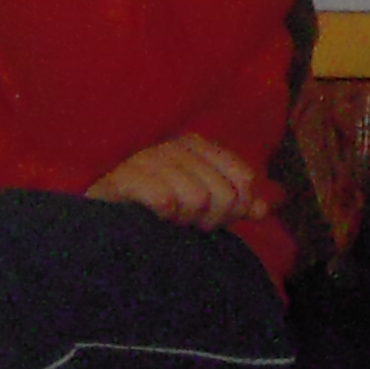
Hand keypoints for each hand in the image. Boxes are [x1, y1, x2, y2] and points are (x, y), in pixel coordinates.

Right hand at [89, 132, 278, 230]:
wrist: (99, 220)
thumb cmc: (156, 210)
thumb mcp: (203, 205)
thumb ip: (237, 202)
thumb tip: (270, 205)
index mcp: (197, 145)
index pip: (244, 180)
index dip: (235, 209)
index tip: (213, 219)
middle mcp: (174, 146)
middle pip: (222, 194)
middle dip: (208, 220)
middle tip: (186, 224)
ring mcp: (147, 159)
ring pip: (195, 199)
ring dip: (183, 220)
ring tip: (167, 221)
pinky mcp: (121, 178)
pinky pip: (163, 200)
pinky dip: (161, 217)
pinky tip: (149, 218)